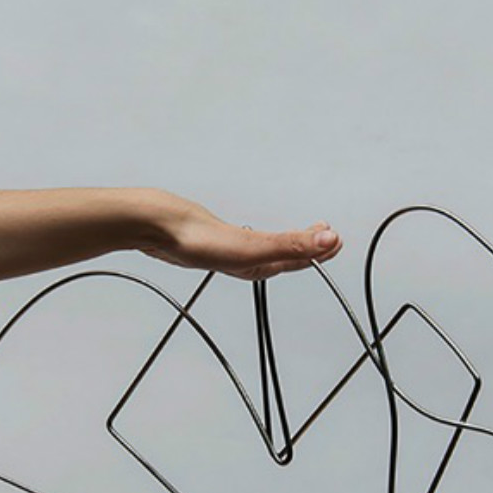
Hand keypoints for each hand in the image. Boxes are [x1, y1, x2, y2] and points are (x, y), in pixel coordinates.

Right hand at [140, 190, 342, 279]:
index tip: (336, 240)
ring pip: (268, 247)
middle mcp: (245, 260)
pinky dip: (264, 235)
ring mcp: (230, 249)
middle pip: (285, 255)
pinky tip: (254, 233)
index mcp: (256, 266)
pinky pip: (249, 238)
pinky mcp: (215, 236)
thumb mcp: (254, 246)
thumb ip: (293, 244)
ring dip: (287, 242)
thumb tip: (329, 241)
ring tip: (300, 233)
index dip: (320, 252)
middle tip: (326, 234)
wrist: (155, 226)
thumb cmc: (196, 242)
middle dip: (308, 247)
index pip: (298, 260)